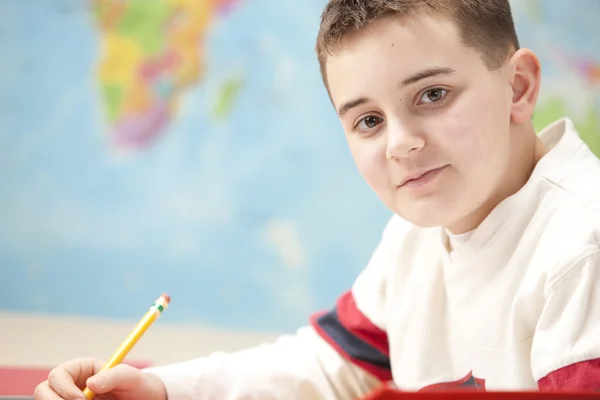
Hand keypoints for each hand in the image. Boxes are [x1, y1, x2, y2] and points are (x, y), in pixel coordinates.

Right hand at [33, 357, 166, 399]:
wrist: (143, 399)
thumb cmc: (137, 385)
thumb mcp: (131, 377)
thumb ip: (115, 375)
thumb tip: (91, 383)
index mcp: (81, 369)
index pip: (58, 375)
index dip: (64, 389)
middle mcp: (70, 385)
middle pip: (43, 391)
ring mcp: (68, 399)